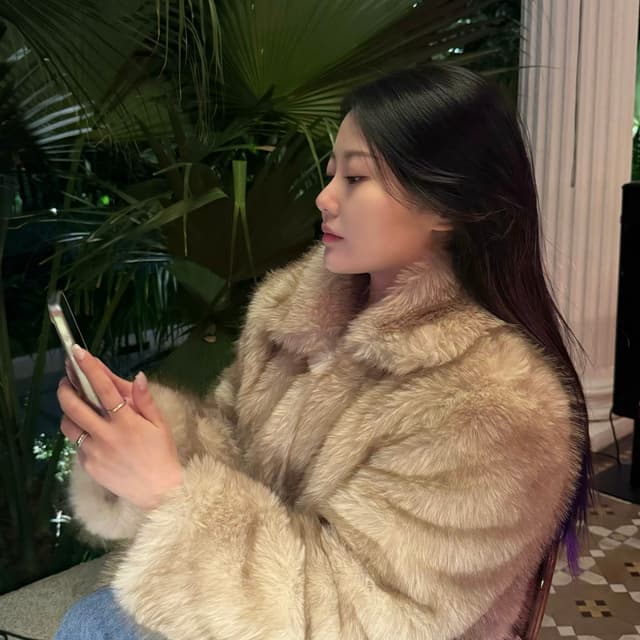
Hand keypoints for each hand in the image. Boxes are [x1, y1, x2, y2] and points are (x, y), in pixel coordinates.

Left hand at [58, 345, 183, 510]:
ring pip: (68, 426)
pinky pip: (77, 444)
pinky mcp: (88, 465)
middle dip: (66, 388)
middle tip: (66, 380)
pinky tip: (90, 432)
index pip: (104, 388)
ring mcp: (94, 451)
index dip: (89, 368)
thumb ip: (145, 400)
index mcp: (126, 422)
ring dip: (68, 412)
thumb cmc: (162, 454)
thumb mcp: (159, 425)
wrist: (158, 492)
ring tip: (75, 406)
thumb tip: (138, 376)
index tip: (77, 352)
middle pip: (74, 406)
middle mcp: (106, 435)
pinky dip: (80, 433)